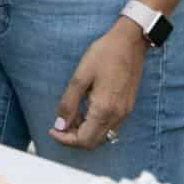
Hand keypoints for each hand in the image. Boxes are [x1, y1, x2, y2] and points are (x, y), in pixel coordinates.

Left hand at [49, 20, 146, 149]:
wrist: (130, 41)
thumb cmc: (105, 54)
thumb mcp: (80, 76)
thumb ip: (68, 103)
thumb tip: (60, 125)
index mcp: (104, 109)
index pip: (83, 140)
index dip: (65, 139)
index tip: (53, 131)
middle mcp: (116, 116)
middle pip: (92, 142)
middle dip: (73, 137)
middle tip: (60, 124)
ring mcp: (124, 113)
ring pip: (101, 136)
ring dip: (84, 131)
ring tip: (72, 113)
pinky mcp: (127, 107)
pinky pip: (109, 126)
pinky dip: (95, 124)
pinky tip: (86, 108)